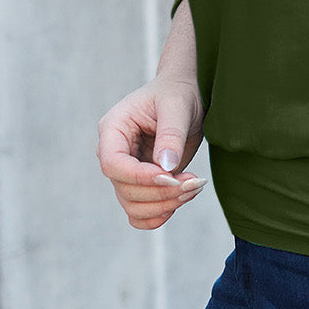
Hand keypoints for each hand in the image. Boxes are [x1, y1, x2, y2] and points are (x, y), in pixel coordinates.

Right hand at [96, 77, 206, 229]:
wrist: (185, 95)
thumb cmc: (178, 93)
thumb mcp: (177, 106)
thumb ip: (171, 135)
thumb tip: (166, 168)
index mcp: (113, 129)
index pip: (113, 164)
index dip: (140, 177)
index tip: (171, 176)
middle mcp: (114, 153)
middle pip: (124, 189)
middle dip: (161, 193)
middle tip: (194, 182)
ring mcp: (126, 171)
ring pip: (132, 205)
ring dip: (164, 205)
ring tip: (194, 187)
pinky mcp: (141, 184)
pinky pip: (139, 213)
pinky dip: (159, 215)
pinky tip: (182, 200)